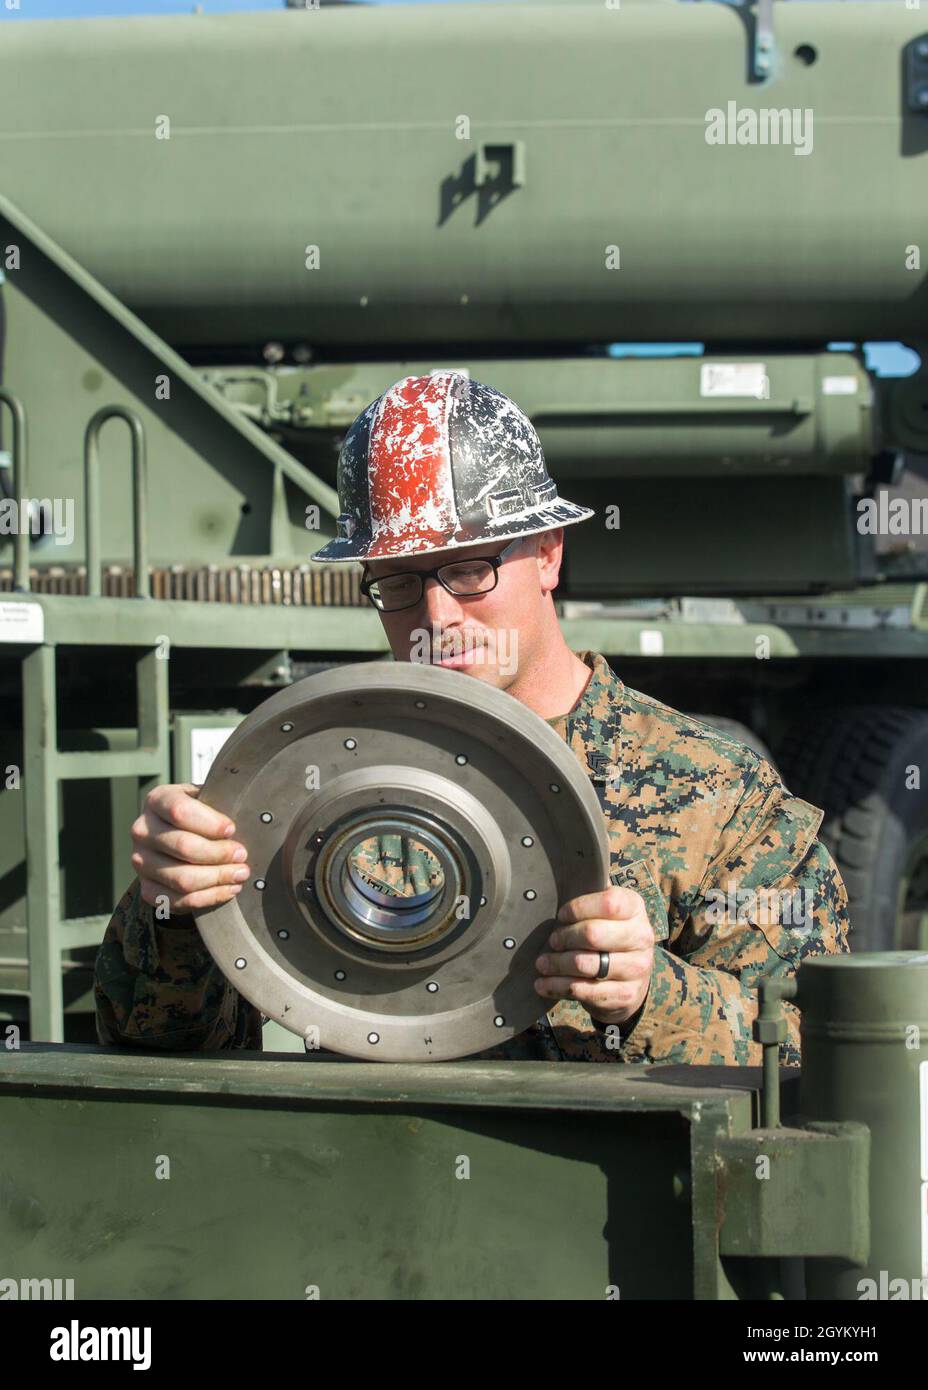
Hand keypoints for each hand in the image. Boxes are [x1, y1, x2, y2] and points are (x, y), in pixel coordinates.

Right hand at [130, 783, 249, 916]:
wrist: (180, 836)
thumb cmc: (202, 815)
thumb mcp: (208, 797)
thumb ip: (222, 800)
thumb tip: (248, 813)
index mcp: (157, 800)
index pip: (180, 812)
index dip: (210, 823)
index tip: (232, 829)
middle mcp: (142, 830)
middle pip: (183, 846)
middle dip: (220, 854)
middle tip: (242, 855)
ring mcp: (141, 862)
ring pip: (182, 878)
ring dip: (218, 878)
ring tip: (240, 873)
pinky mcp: (148, 889)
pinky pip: (179, 900)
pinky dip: (209, 897)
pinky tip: (229, 889)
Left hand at [534, 885, 654, 1024]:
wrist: (632, 977)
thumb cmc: (609, 934)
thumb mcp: (606, 911)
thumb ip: (589, 896)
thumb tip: (557, 877)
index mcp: (636, 908)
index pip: (608, 903)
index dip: (578, 908)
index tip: (561, 915)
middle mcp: (641, 937)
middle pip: (593, 934)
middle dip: (564, 938)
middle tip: (552, 941)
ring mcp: (637, 968)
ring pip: (585, 964)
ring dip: (557, 964)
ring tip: (542, 963)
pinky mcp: (626, 995)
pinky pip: (584, 991)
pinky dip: (558, 987)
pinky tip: (543, 984)